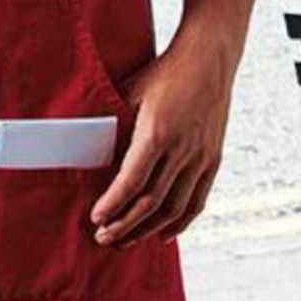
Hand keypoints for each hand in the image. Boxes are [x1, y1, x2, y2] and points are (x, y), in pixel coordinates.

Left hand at [88, 29, 234, 246]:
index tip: (96, 218)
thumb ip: (114, 124)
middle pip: (151, 201)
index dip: (113, 204)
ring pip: (174, 207)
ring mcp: (201, 157)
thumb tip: (87, 149)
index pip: (132, 180)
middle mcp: (183, 150)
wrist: (208, 59)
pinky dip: (180, 223)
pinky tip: (163, 235)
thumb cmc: (163, 73)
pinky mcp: (213, 160)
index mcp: (157, 133)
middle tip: (103, 239)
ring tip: (126, 241)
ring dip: (148, 229)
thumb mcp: (131, 93)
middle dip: (125, 224)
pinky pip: (197, 201)